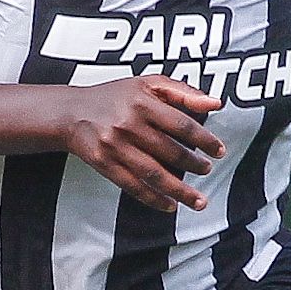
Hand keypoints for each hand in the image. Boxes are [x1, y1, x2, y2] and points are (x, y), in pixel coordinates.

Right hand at [59, 75, 225, 212]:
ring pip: (155, 174)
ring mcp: (116, 146)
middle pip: (171, 152)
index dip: (204, 140)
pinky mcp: (105, 164)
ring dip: (180, 190)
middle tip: (207, 171)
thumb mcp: (148, 84)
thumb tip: (216, 103)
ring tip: (199, 200)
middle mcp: (129, 124)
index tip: (219, 151)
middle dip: (195, 165)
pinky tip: (170, 205)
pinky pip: (134, 186)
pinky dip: (154, 199)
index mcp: (143, 102)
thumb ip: (183, 92)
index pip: (182, 125)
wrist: (72, 112)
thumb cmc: (115, 97)